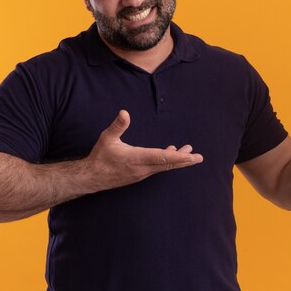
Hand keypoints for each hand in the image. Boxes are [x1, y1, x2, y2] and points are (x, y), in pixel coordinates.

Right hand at [83, 110, 202, 191]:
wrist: (92, 177)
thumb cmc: (100, 156)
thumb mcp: (107, 138)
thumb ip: (118, 126)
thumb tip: (124, 112)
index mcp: (137, 158)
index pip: (162, 158)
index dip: (179, 157)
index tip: (191, 156)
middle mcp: (143, 168)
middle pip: (168, 164)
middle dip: (185, 160)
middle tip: (199, 157)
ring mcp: (142, 173)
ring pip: (164, 166)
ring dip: (177, 160)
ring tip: (189, 153)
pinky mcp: (140, 174)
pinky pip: (158, 168)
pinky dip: (167, 162)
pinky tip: (170, 154)